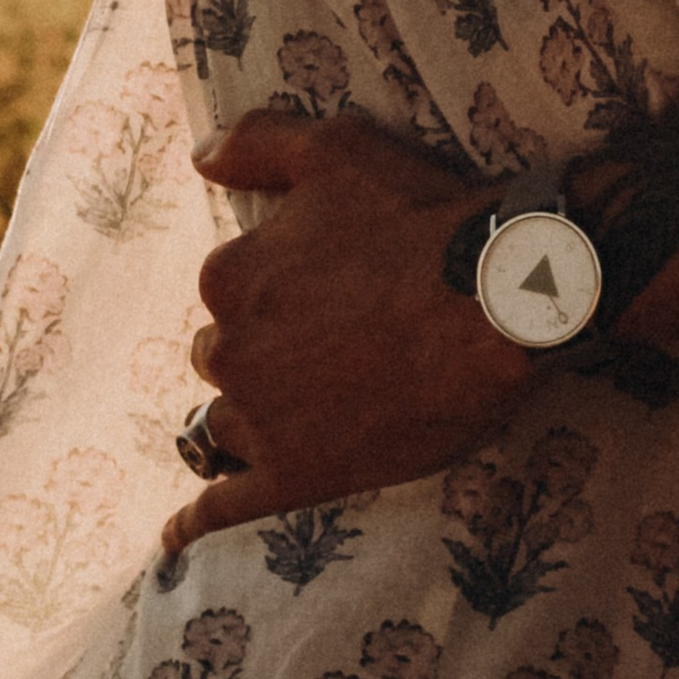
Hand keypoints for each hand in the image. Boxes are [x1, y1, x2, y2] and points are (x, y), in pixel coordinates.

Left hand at [161, 117, 535, 551]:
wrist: (500, 301)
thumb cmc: (423, 218)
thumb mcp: (339, 149)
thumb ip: (259, 143)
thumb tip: (199, 156)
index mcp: (234, 274)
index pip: (233, 283)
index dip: (284, 281)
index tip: (333, 280)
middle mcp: (232, 349)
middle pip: (226, 353)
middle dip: (266, 346)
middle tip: (334, 338)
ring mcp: (261, 419)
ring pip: (227, 420)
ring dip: (253, 411)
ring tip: (305, 406)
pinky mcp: (295, 477)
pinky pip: (224, 507)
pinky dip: (196, 521)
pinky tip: (178, 535)